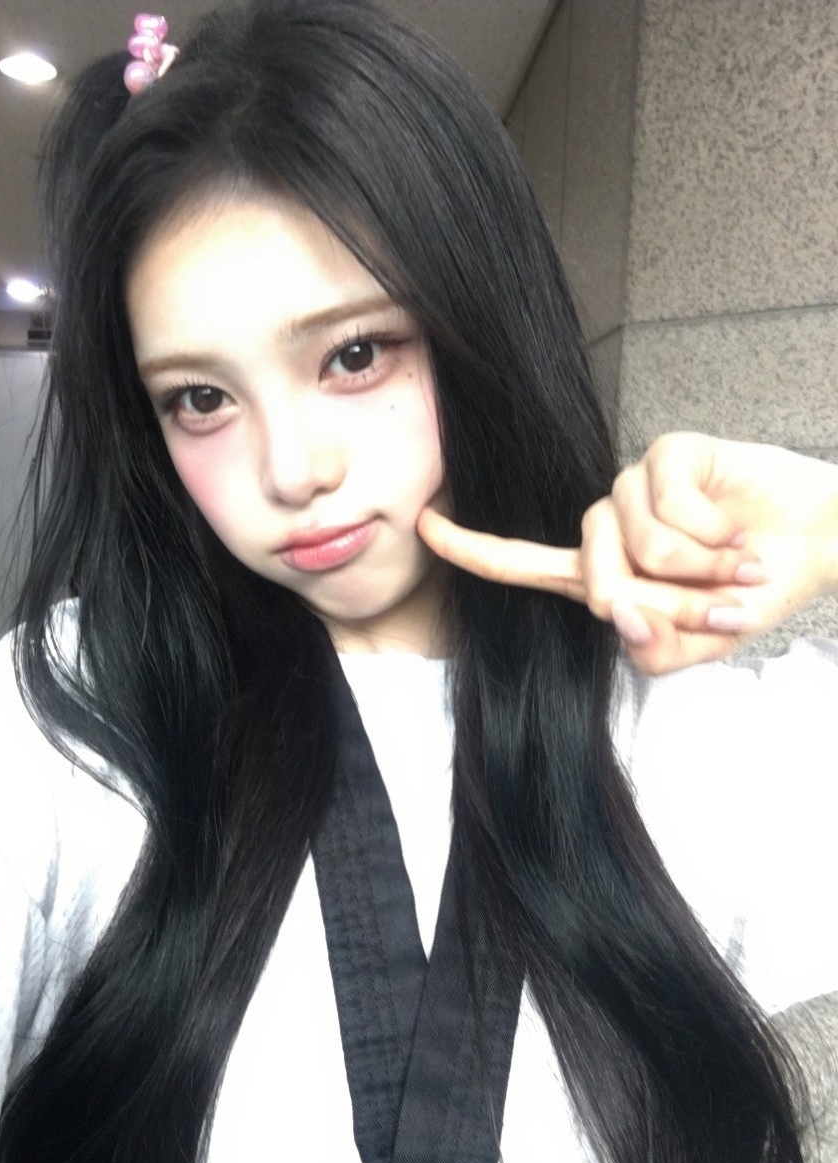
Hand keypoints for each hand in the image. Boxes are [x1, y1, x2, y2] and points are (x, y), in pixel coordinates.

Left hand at [417, 433, 837, 674]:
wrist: (818, 543)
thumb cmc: (753, 592)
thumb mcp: (705, 643)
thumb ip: (657, 649)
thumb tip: (614, 613)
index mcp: (601, 574)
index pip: (521, 563)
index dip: (472, 548)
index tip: (424, 526)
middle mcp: (606, 528)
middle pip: (595, 580)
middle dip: (670, 606)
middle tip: (724, 602)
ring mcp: (633, 488)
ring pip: (637, 546)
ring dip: (700, 569)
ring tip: (738, 563)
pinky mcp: (666, 454)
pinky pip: (669, 505)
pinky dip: (714, 534)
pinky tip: (737, 529)